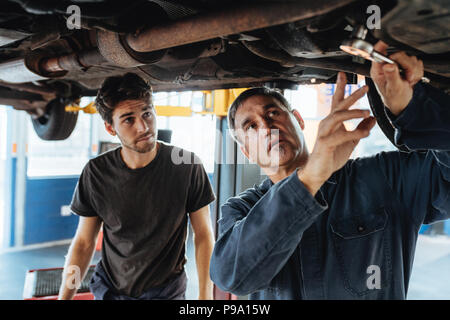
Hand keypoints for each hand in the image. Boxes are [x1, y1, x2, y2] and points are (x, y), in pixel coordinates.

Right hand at [298, 72, 375, 194]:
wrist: (317, 172)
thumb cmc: (330, 156)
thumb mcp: (350, 142)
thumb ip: (360, 130)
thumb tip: (373, 119)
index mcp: (332, 123)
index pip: (337, 102)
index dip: (341, 88)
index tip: (345, 75)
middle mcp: (326, 124)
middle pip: (339, 105)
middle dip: (352, 95)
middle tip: (365, 87)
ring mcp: (324, 133)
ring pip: (338, 116)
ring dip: (353, 112)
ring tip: (366, 112)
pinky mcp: (325, 143)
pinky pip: (340, 135)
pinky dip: (353, 133)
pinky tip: (365, 133)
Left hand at [370, 41, 423, 114]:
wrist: (402, 102)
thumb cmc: (393, 97)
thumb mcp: (392, 88)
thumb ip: (391, 76)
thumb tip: (389, 65)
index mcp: (378, 69)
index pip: (378, 52)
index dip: (382, 45)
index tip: (386, 41)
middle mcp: (387, 64)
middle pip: (400, 53)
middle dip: (407, 65)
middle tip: (406, 76)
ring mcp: (398, 63)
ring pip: (411, 58)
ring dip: (412, 71)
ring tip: (407, 80)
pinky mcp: (407, 64)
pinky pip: (418, 62)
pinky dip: (417, 72)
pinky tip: (410, 78)